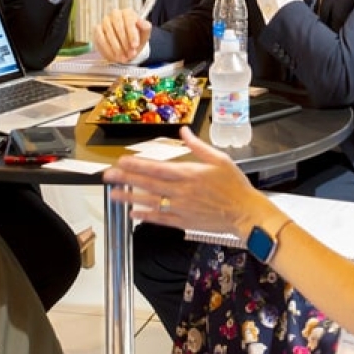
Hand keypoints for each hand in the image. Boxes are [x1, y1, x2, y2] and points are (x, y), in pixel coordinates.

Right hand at [93, 8, 151, 62]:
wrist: (127, 46)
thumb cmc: (135, 38)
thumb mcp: (144, 34)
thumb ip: (146, 28)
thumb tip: (144, 23)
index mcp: (128, 13)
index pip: (129, 20)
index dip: (132, 34)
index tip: (135, 45)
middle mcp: (115, 14)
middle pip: (118, 27)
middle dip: (124, 43)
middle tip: (130, 54)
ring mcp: (105, 21)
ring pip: (109, 34)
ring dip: (116, 48)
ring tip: (123, 58)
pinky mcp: (97, 29)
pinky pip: (100, 39)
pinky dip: (107, 49)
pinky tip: (114, 56)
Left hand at [104, 128, 265, 236]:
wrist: (245, 213)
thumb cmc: (234, 185)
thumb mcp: (219, 159)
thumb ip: (198, 146)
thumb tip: (183, 131)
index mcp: (190, 173)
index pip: (157, 168)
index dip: (137, 165)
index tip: (122, 161)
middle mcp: (182, 191)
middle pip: (149, 184)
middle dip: (126, 179)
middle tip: (108, 176)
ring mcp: (181, 208)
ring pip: (151, 202)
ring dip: (130, 197)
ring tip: (114, 195)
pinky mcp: (184, 222)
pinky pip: (161, 219)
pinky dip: (146, 216)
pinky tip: (133, 213)